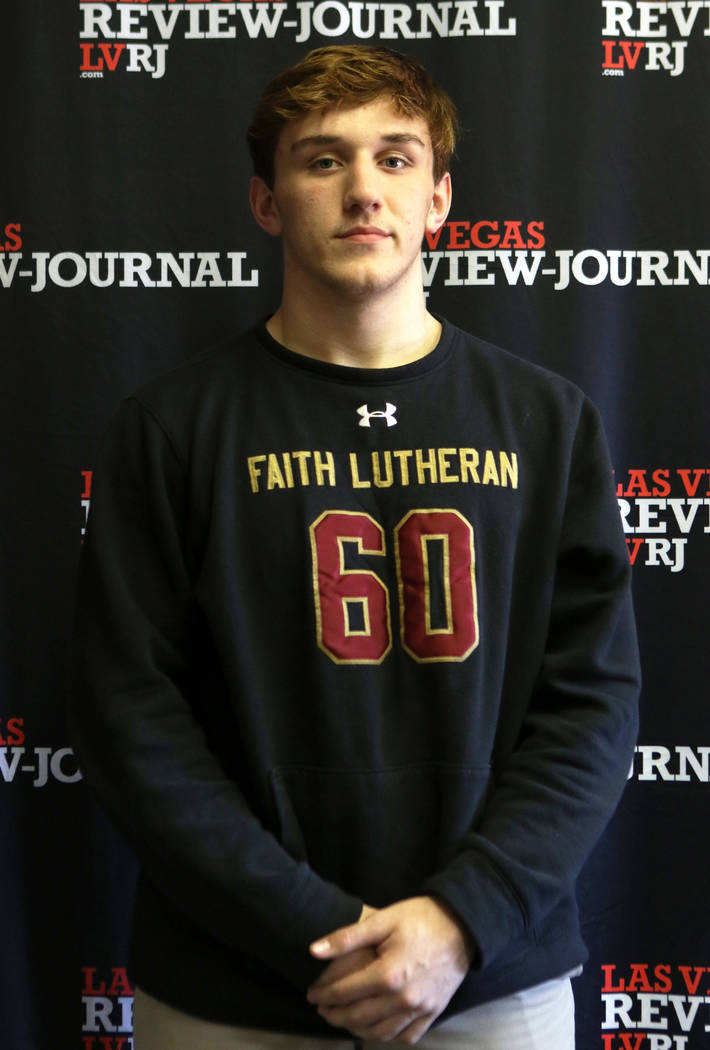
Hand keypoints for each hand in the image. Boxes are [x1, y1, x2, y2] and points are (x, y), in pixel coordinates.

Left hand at [307, 897, 471, 1043]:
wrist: (462, 925)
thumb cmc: (421, 918)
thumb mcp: (383, 920)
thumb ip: (347, 938)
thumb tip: (314, 951)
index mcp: (387, 975)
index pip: (345, 993)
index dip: (324, 995)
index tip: (311, 994)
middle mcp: (403, 999)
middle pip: (359, 1017)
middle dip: (335, 1015)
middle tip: (322, 1008)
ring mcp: (420, 1009)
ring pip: (380, 1033)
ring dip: (357, 1029)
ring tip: (343, 1019)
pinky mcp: (433, 1013)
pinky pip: (406, 1036)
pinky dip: (387, 1037)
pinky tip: (376, 1028)